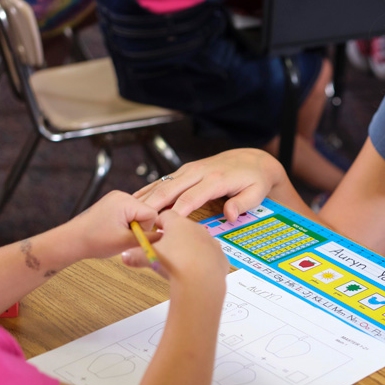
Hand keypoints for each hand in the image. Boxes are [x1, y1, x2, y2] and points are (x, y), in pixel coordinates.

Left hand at [66, 190, 158, 259]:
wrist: (72, 240)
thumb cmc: (93, 240)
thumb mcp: (126, 242)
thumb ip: (148, 239)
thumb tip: (165, 237)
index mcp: (125, 201)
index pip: (152, 213)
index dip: (147, 229)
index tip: (133, 237)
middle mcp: (121, 196)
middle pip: (146, 212)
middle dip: (139, 227)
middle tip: (124, 237)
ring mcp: (116, 199)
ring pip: (138, 214)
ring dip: (132, 226)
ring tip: (118, 235)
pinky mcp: (112, 204)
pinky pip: (129, 213)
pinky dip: (126, 224)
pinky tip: (116, 231)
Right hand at [123, 210, 228, 290]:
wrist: (201, 281)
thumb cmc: (175, 264)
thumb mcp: (149, 258)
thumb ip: (135, 255)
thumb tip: (124, 256)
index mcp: (178, 223)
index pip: (165, 216)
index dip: (157, 223)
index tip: (153, 231)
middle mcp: (196, 228)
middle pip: (182, 228)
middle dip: (173, 236)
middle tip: (165, 249)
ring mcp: (210, 241)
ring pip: (197, 241)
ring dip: (189, 248)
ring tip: (180, 261)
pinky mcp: (220, 256)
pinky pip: (209, 256)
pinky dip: (203, 261)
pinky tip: (196, 270)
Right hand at [135, 149, 284, 219]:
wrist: (252, 159)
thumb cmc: (255, 180)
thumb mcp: (256, 192)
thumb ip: (243, 203)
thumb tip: (230, 214)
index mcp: (216, 179)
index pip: (191, 197)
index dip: (176, 211)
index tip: (163, 224)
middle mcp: (199, 172)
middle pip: (170, 188)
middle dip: (152, 205)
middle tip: (137, 221)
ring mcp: (189, 170)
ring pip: (163, 183)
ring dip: (146, 197)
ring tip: (128, 212)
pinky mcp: (184, 171)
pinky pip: (164, 180)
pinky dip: (149, 190)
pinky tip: (134, 200)